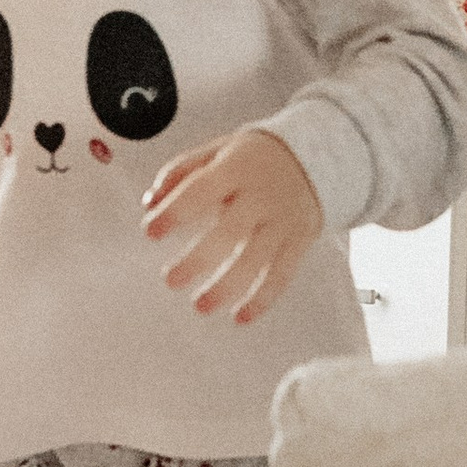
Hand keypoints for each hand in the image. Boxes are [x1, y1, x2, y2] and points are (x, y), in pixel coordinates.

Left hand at [142, 127, 322, 323]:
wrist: (315, 157)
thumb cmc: (253, 160)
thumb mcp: (217, 151)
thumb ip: (180, 172)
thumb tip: (151, 202)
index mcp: (236, 169)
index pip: (201, 190)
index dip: (175, 212)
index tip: (151, 232)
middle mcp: (261, 196)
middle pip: (230, 231)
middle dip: (199, 258)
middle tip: (171, 280)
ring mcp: (282, 221)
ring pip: (256, 259)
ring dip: (227, 286)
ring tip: (201, 306)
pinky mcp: (298, 241)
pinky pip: (282, 274)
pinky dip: (262, 298)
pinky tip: (240, 316)